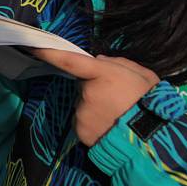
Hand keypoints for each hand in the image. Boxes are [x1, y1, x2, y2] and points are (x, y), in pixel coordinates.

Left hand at [31, 50, 158, 146]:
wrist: (154, 138)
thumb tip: (98, 61)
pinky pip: (83, 123)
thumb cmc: (150, 102)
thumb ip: (117, 63)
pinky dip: (94, 124)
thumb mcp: (142, 74)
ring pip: (83, 105)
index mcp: (102, 74)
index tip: (33, 47)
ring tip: (117, 115)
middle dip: (95, 88)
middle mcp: (87, 93)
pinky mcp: (81, 133)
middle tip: (118, 98)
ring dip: (95, 107)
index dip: (49, 53)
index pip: (69, 60)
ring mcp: (82, 114)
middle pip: (83, 86)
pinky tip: (111, 127)